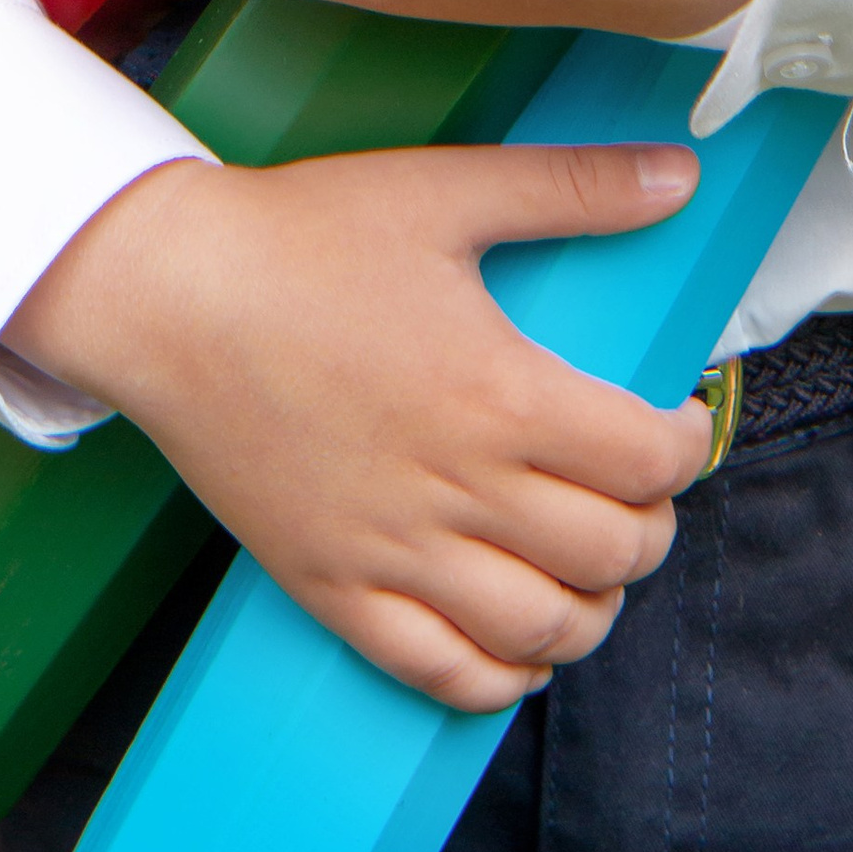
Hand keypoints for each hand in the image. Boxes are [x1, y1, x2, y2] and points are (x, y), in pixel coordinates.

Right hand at [2, 143, 710, 708]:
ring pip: (540, 630)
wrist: (164, 292)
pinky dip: (500, 677)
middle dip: (650, 529)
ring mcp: (390, 551)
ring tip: (587, 565)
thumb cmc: (301, 236)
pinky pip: (438, 671)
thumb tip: (679, 174)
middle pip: (611, 554)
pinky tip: (518, 645)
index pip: (647, 462)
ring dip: (591, 608)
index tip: (677, 425)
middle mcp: (455, 488)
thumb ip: (572, 187)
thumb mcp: (445, 190)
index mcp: (498, 393)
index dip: (688, 448)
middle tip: (637, 490)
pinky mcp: (330, 586)